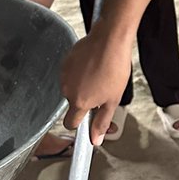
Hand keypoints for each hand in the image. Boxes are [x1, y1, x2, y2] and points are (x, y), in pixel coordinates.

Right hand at [60, 27, 132, 144]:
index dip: (80, 124)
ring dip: (83, 86)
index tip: (88, 121)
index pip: (70, 123)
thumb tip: (96, 139)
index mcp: (79, 102)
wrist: (110, 40)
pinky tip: (93, 66)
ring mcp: (64, 75)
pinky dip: (80, 73)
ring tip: (100, 76)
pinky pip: (70, 74)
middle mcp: (67, 90)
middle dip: (85, 101)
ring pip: (72, 88)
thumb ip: (102, 121)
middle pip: (73, 104)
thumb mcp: (113, 100)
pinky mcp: (65, 62)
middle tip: (102, 92)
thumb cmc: (114, 67)